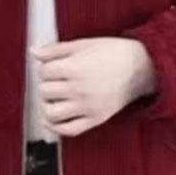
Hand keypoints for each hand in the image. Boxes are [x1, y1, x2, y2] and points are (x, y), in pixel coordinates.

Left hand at [29, 37, 156, 136]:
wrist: (142, 67)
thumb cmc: (114, 53)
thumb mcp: (83, 44)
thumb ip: (56, 49)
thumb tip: (33, 52)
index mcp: (75, 68)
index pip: (44, 72)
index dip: (46, 68)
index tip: (53, 67)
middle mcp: (80, 89)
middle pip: (45, 91)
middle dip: (47, 84)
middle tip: (55, 81)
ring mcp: (87, 106)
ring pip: (51, 113)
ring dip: (48, 105)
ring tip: (54, 98)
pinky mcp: (95, 119)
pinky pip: (69, 130)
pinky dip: (56, 127)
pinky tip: (52, 119)